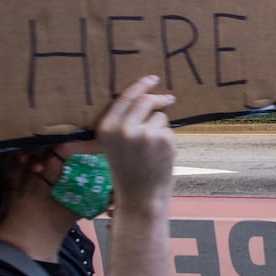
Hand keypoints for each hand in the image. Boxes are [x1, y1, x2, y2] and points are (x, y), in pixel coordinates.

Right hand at [96, 75, 176, 202]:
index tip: (152, 78)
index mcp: (106, 128)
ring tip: (154, 149)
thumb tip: (146, 97)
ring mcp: (143, 133)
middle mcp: (122, 128)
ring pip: (159, 116)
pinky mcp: (162, 139)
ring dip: (161, 127)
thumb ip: (124, 122)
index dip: (140, 85)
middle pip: (145, 101)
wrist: (140, 196)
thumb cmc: (129, 170)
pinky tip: (161, 155)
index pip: (125, 97)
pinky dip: (168, 138)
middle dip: (159, 98)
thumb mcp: (115, 145)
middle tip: (169, 98)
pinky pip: (169, 129)